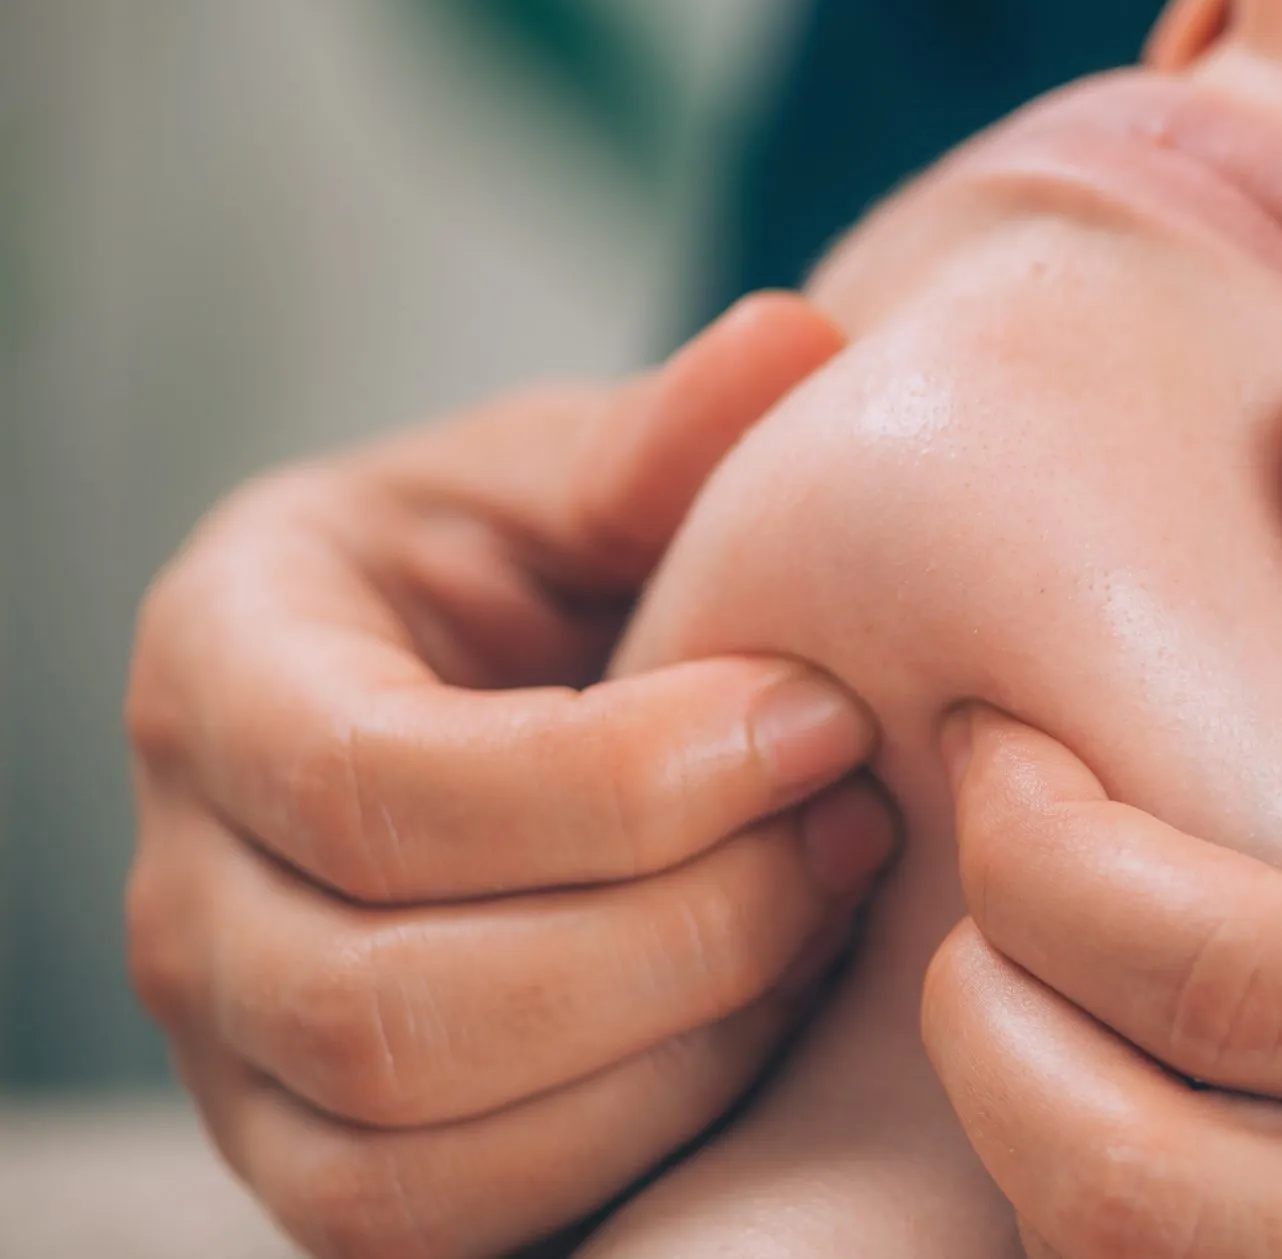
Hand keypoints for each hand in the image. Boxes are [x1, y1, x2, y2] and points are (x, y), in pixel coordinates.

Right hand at [126, 293, 898, 1258]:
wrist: (493, 699)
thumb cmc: (537, 573)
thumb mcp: (578, 476)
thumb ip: (668, 438)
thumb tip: (792, 345)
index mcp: (226, 666)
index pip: (373, 784)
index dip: (621, 781)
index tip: (820, 715)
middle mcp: (189, 881)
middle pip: (388, 1001)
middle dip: (674, 930)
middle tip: (856, 825)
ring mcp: (238, 1049)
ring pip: (412, 1152)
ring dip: (673, 1050)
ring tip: (831, 912)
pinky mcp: (323, 1158)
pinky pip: (449, 1226)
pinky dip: (636, 1143)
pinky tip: (769, 1020)